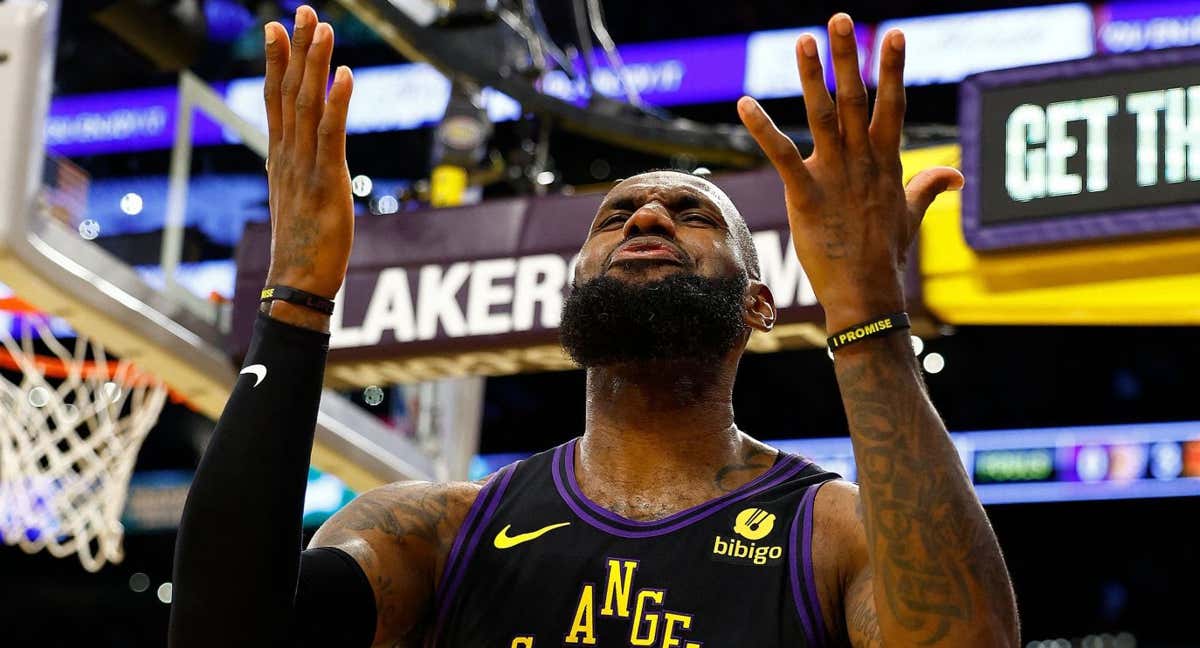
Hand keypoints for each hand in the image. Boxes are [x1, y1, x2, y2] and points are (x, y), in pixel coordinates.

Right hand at [263, 5, 353, 300]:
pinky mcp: (326, 181)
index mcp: (280, 156)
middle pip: (288, 91)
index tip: (277, 26)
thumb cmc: (303, 244)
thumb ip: (300, 167)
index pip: (275, 98)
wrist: (297, 282)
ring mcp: (304, 166)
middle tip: (303, 10)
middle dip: (296, 48)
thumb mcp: (298, 196)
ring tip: (324, 28)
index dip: (276, 61)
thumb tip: (305, 151)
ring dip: (315, 64)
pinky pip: (330, 134)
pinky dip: (338, 102)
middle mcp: (287, 154)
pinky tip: (345, 75)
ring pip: (306, 104)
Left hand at [737, 13, 961, 330]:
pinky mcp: (806, 195)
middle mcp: (862, 161)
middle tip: (841, 18)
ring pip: (824, 116)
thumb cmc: (886, 257)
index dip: (892, 68)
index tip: (894, 33)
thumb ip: (928, 188)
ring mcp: (835, 176)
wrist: (867, 294)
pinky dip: (762, 129)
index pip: (892, 105)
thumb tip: (956, 176)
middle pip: (858, 99)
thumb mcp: (911, 216)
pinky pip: (781, 155)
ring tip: (803, 41)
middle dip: (850, 57)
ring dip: (812, 77)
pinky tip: (744, 103)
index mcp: (886, 163)